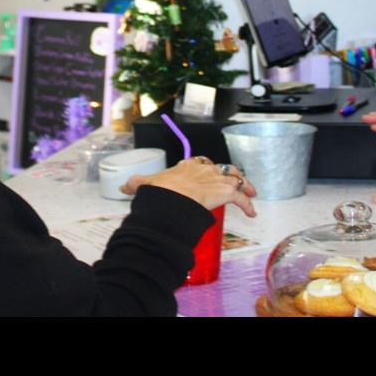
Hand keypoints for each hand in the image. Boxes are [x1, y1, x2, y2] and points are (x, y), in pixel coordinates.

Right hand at [123, 156, 258, 217]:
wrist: (172, 197)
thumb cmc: (161, 191)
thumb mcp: (146, 184)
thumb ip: (136, 184)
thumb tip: (123, 187)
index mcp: (188, 166)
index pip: (200, 162)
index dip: (205, 166)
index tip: (207, 169)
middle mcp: (205, 170)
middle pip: (222, 168)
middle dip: (229, 174)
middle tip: (235, 181)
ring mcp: (217, 180)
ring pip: (236, 178)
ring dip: (245, 185)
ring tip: (252, 192)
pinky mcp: (226, 192)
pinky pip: (242, 197)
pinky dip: (248, 205)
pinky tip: (252, 213)